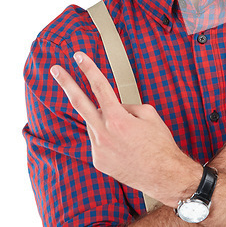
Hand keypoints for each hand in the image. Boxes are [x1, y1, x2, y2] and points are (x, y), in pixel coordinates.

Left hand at [50, 52, 201, 207]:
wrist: (163, 175)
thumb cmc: (160, 145)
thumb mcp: (150, 114)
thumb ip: (128, 106)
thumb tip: (116, 106)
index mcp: (117, 119)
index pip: (99, 86)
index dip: (88, 69)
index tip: (79, 57)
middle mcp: (103, 133)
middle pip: (79, 103)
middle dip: (66, 83)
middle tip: (56, 70)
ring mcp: (98, 149)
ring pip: (94, 124)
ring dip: (105, 121)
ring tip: (128, 132)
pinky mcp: (98, 161)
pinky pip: (98, 140)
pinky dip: (108, 137)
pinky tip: (125, 145)